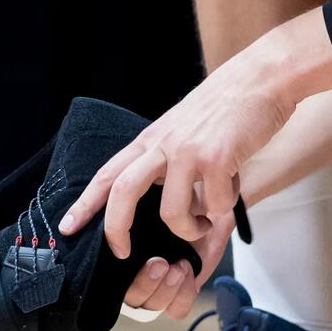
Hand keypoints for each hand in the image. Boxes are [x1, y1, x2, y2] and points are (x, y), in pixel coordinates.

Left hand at [58, 41, 294, 320]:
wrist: (264, 77)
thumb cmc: (230, 105)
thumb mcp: (185, 126)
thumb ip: (169, 155)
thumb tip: (166, 193)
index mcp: (153, 139)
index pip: (108, 172)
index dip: (86, 203)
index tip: (67, 227)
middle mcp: (164, 144)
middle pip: (123, 192)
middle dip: (116, 229)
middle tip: (122, 253)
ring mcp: (189, 151)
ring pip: (172, 211)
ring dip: (188, 229)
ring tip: (203, 226)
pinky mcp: (218, 159)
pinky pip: (214, 205)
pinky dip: (223, 210)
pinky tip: (232, 194)